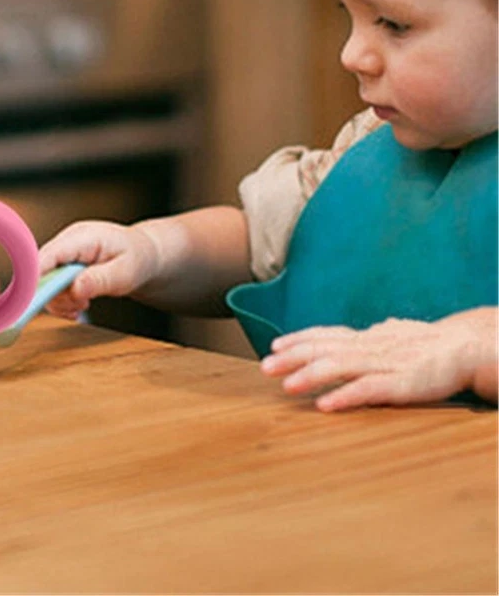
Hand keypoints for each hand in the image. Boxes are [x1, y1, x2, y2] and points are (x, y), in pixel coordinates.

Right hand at [36, 220, 160, 319]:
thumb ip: (100, 280)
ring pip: (44, 281)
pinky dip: (62, 300)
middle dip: (54, 295)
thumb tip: (75, 289)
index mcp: (82, 237)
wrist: (144, 254)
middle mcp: (67, 242)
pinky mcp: (63, 264)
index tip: (33, 300)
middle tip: (79, 307)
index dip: (35, 276)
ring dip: (60, 300)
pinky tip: (78, 306)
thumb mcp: (126, 272)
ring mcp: (64, 253)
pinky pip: (51, 285)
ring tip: (83, 305)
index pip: (49, 254)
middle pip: (42, 270)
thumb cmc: (138, 258)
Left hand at [260, 310, 498, 410]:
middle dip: (292, 358)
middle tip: (264, 368)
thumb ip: (380, 335)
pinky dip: (344, 396)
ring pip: (339, 367)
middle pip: (323, 349)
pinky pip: (368, 390)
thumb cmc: (431, 344)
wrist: (468, 348)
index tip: (275, 346)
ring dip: (310, 376)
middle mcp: (369, 346)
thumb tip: (375, 327)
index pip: (326, 334)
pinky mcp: (401, 384)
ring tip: (287, 386)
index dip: (299, 339)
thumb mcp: (398, 335)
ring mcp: (384, 364)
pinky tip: (324, 405)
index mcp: (368, 337)